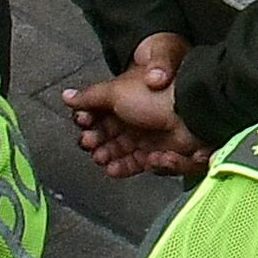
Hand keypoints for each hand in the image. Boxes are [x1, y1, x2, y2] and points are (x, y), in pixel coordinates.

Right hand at [60, 33, 202, 176]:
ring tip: (101, 157)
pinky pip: (135, 164)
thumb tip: (66, 95)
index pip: (98, 112)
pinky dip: (125, 167)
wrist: (191, 112)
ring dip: (107, 155)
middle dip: (95, 140)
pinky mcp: (156, 153)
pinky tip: (114, 167)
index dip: (87, 120)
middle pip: (107, 134)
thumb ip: (90, 96)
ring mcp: (146, 135)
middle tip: (89, 142)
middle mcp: (134, 116)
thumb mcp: (116, 90)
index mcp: (124, 97)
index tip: (82, 123)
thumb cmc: (156, 95)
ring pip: (119, 151)